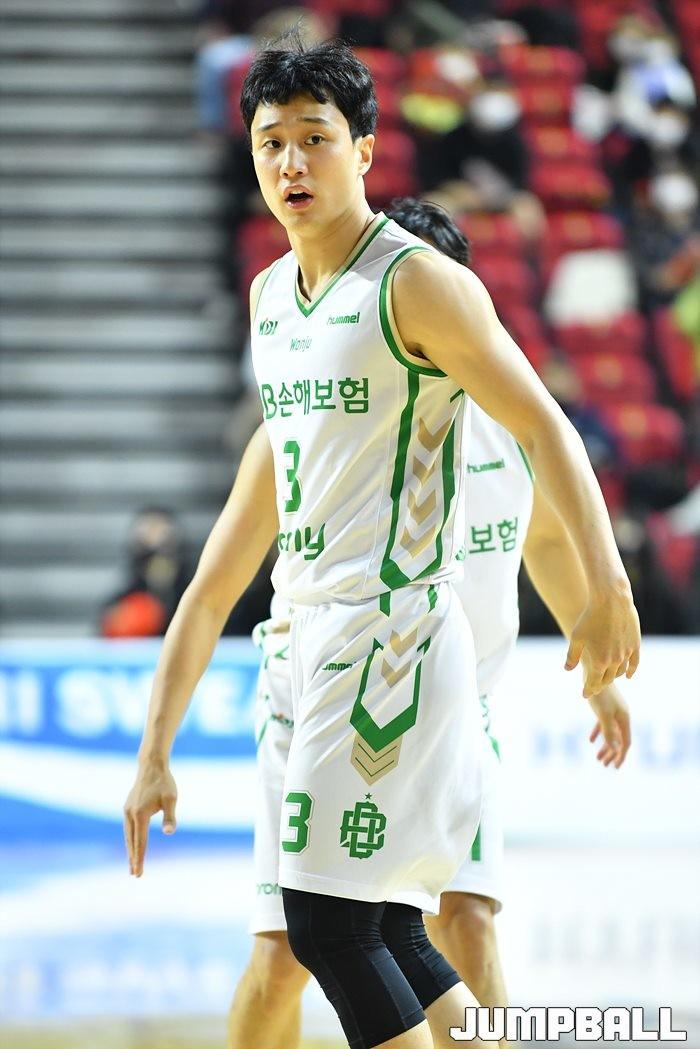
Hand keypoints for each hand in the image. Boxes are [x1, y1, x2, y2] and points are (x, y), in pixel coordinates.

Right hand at [124, 761, 177, 876]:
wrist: (151, 766)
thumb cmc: (164, 783)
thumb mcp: (171, 799)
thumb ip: (170, 816)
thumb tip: (169, 832)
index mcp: (140, 814)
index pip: (140, 842)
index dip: (140, 858)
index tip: (138, 872)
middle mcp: (130, 814)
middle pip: (131, 841)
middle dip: (133, 858)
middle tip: (135, 875)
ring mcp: (127, 810)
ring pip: (127, 835)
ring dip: (130, 850)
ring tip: (132, 863)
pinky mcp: (127, 807)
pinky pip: (128, 827)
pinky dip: (129, 838)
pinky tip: (132, 843)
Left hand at [565, 584, 640, 697]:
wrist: (611, 600)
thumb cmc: (590, 617)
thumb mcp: (576, 637)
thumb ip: (572, 656)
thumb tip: (568, 669)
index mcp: (599, 661)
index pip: (593, 683)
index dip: (589, 690)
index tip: (585, 694)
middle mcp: (615, 661)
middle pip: (607, 679)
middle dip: (600, 685)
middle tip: (594, 688)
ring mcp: (627, 653)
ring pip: (620, 672)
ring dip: (613, 677)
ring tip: (607, 678)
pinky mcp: (635, 644)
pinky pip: (635, 663)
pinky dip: (631, 671)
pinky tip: (628, 676)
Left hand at [587, 683, 630, 768]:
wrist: (593, 672)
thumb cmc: (599, 694)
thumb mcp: (603, 714)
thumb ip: (609, 731)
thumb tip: (615, 749)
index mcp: (624, 719)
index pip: (625, 742)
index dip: (621, 755)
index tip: (615, 767)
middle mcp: (621, 716)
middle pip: (619, 740)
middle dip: (612, 754)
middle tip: (604, 765)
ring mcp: (613, 711)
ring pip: (611, 733)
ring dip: (605, 746)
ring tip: (597, 758)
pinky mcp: (604, 707)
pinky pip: (603, 724)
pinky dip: (598, 733)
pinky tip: (591, 740)